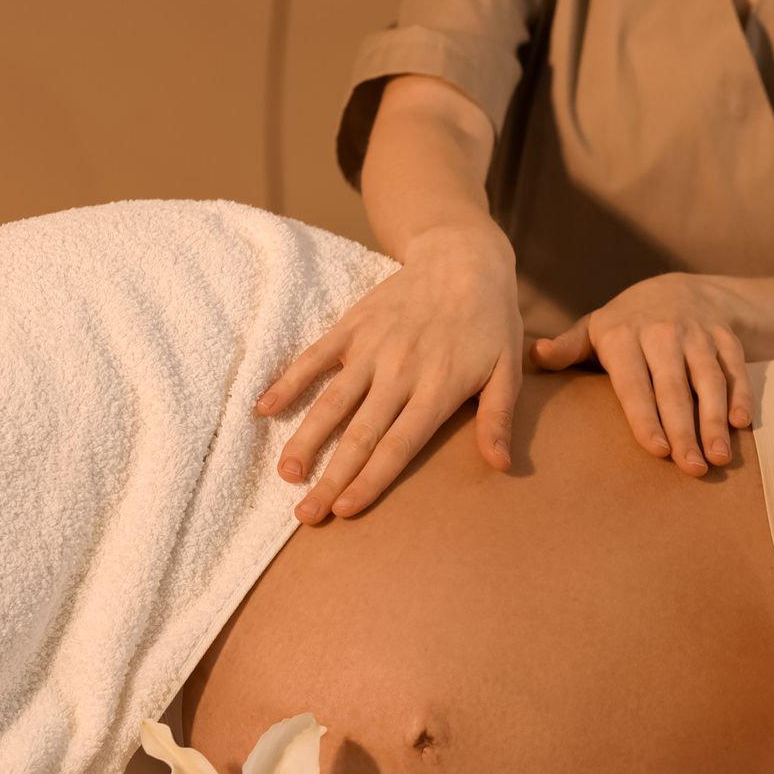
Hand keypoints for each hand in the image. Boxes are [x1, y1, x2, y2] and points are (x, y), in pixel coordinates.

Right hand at [256, 224, 524, 522]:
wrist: (462, 259)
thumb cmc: (491, 322)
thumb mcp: (508, 369)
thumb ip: (498, 417)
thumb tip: (500, 465)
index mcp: (437, 389)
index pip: (399, 445)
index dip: (371, 479)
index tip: (345, 509)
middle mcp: (399, 372)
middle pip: (359, 434)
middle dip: (331, 477)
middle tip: (307, 514)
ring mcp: (371, 348)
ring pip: (331, 402)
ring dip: (305, 439)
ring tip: (286, 474)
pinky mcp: (351, 326)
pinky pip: (314, 358)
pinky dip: (288, 382)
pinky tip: (264, 409)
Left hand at [529, 272, 753, 476]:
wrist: (680, 287)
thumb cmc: (627, 324)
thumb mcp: (594, 329)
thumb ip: (568, 347)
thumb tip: (537, 355)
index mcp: (623, 335)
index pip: (635, 383)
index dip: (646, 417)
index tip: (656, 450)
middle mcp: (662, 332)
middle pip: (674, 387)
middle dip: (685, 429)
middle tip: (692, 468)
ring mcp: (697, 334)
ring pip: (708, 380)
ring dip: (716, 419)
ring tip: (719, 457)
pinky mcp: (726, 337)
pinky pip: (735, 368)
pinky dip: (742, 394)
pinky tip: (742, 424)